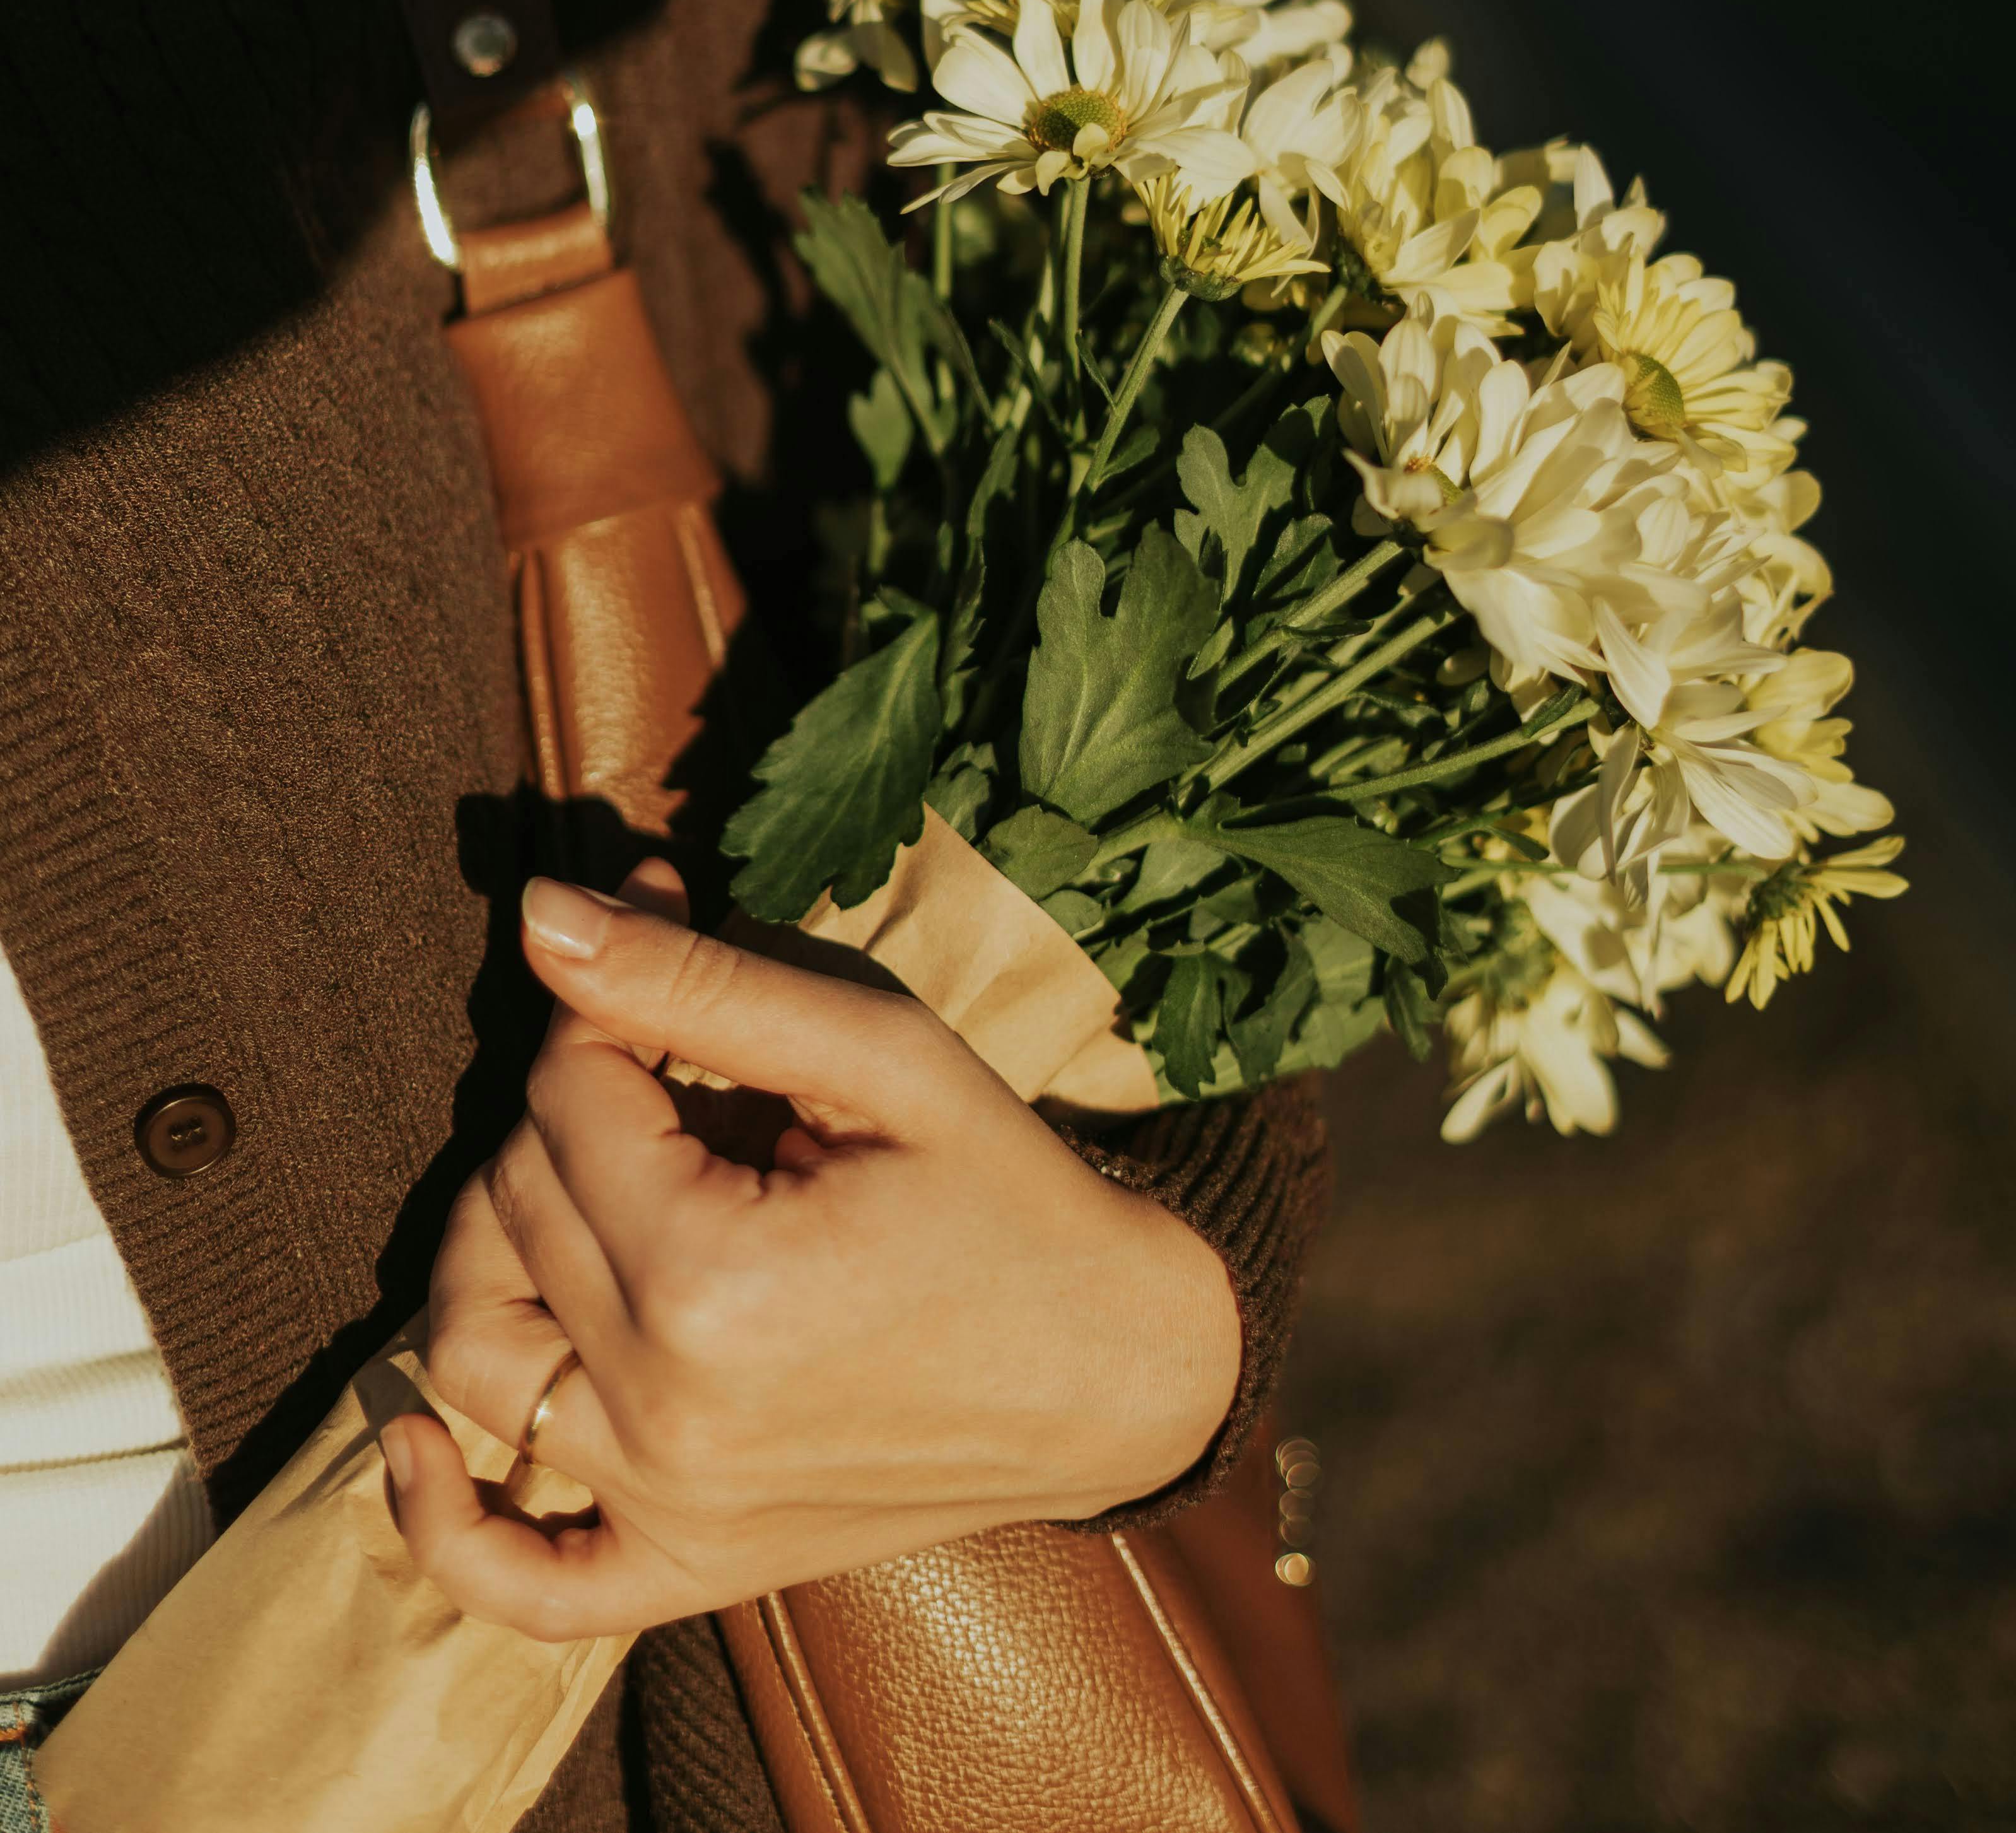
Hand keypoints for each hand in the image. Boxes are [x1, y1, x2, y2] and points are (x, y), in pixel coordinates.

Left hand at [381, 863, 1240, 1638]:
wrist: (1115, 1364)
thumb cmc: (1006, 1190)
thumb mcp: (877, 1054)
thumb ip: (695, 985)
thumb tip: (541, 913)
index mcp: (714, 1280)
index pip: (566, 1097)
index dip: (602, 1005)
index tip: (656, 946)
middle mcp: (667, 1410)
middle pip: (517, 1203)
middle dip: (570, 1097)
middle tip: (658, 1055)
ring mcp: (669, 1506)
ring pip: (475, 1352)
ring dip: (494, 1246)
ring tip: (572, 1180)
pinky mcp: (688, 1566)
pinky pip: (522, 1580)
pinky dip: (447, 1523)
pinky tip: (421, 1441)